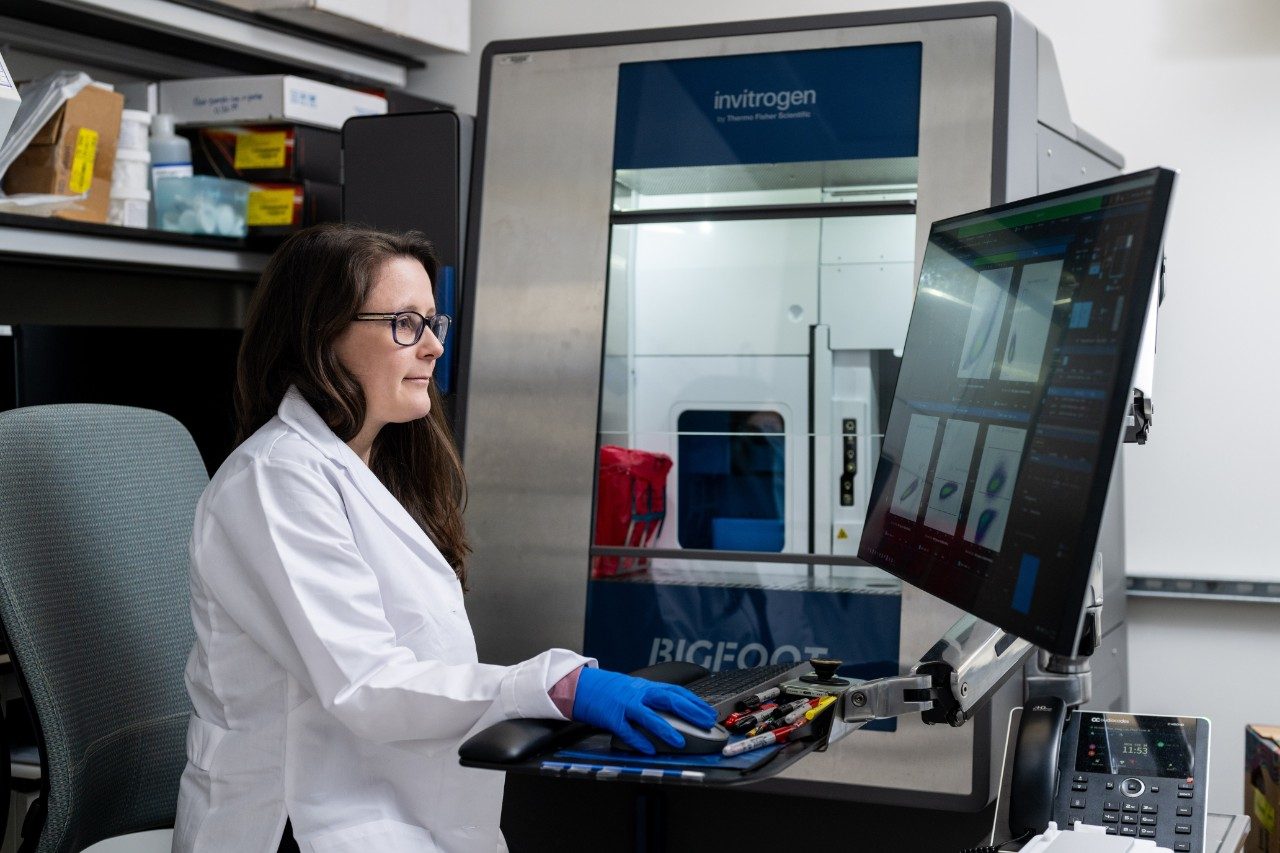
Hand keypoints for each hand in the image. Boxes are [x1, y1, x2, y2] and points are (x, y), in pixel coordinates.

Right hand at [570, 668, 717, 754]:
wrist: (583, 686)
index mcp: (646, 687)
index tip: (709, 711)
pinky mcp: (612, 717)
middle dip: (689, 711)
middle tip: (705, 722)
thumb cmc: (611, 690)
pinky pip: (627, 730)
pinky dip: (638, 740)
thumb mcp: (634, 689)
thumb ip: (651, 698)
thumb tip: (673, 709)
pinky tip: (649, 749)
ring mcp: (625, 705)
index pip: (675, 691)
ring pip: (648, 716)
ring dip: (666, 729)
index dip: (694, 702)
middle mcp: (638, 693)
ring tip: (679, 741)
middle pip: (668, 699)